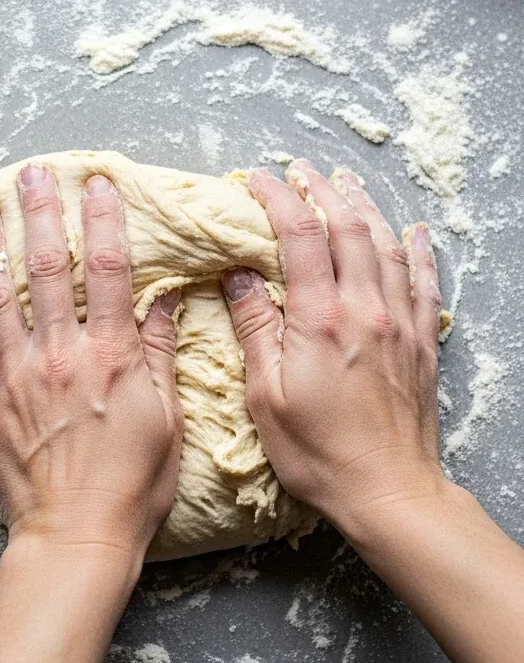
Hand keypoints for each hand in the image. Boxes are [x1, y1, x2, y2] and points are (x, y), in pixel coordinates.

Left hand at [0, 165, 183, 564]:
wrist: (79, 536)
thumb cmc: (133, 483)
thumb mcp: (167, 417)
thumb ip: (161, 351)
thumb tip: (164, 295)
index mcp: (110, 355)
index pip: (107, 268)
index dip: (102, 218)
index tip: (95, 183)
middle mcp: (59, 355)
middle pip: (48, 268)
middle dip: (41, 214)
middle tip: (31, 173)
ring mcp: (15, 377)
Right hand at [221, 160, 444, 535]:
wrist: (389, 493)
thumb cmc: (318, 452)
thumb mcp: (267, 394)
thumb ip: (255, 327)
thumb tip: (238, 274)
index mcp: (321, 320)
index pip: (301, 236)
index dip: (279, 199)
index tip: (258, 178)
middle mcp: (365, 310)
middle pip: (348, 228)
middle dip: (322, 190)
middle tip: (300, 169)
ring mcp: (399, 324)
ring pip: (386, 245)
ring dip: (364, 206)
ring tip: (346, 181)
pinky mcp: (420, 344)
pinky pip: (423, 282)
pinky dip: (417, 249)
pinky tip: (414, 231)